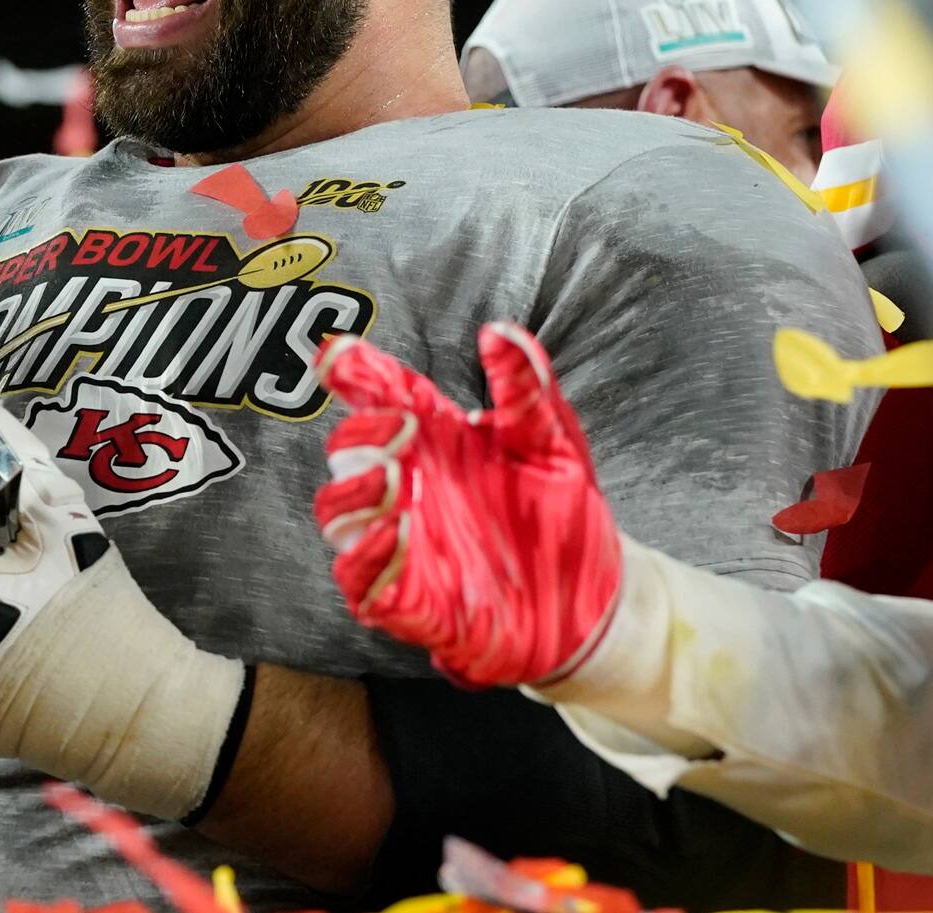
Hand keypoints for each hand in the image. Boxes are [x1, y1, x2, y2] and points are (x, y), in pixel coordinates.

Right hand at [313, 322, 622, 687]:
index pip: (379, 396)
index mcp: (434, 440)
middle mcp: (408, 487)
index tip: (337, 353)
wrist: (594, 599)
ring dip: (352, 494)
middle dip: (360, 436)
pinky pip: (362, 582)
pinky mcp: (409, 600)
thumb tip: (500, 331)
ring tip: (390, 480)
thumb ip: (524, 384)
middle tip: (402, 428)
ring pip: (338, 516)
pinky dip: (367, 558)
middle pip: (347, 453)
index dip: (350, 371)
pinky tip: (398, 534)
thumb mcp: (552, 440)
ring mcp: (402, 544)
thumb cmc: (561, 513)